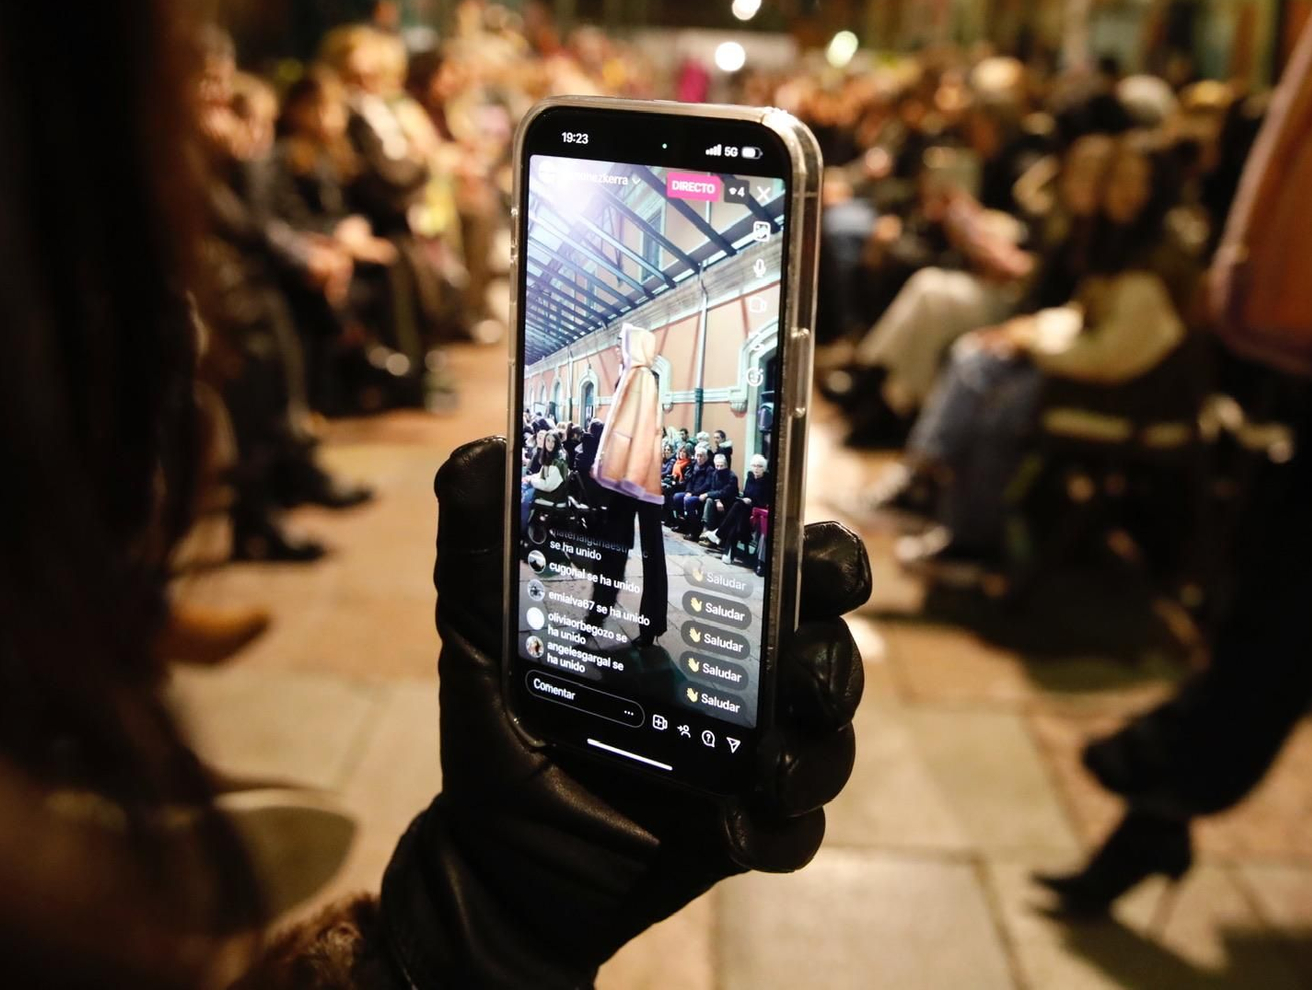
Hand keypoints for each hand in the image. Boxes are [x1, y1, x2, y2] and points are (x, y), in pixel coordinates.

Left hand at [382, 439, 868, 988]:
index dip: (826, 556)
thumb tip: (477, 459)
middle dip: (834, 656)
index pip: (792, 564)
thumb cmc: (503, 724)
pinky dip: (781, 829)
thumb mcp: (483, 631)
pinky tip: (739, 829)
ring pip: (830, 740)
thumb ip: (482, 546)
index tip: (818, 560)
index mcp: (705, 609)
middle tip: (800, 676)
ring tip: (769, 770)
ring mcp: (756, 754)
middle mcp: (746, 675)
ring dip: (815, 751)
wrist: (493, 852)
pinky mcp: (749, 829)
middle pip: (831, 647)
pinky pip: (797, 830)